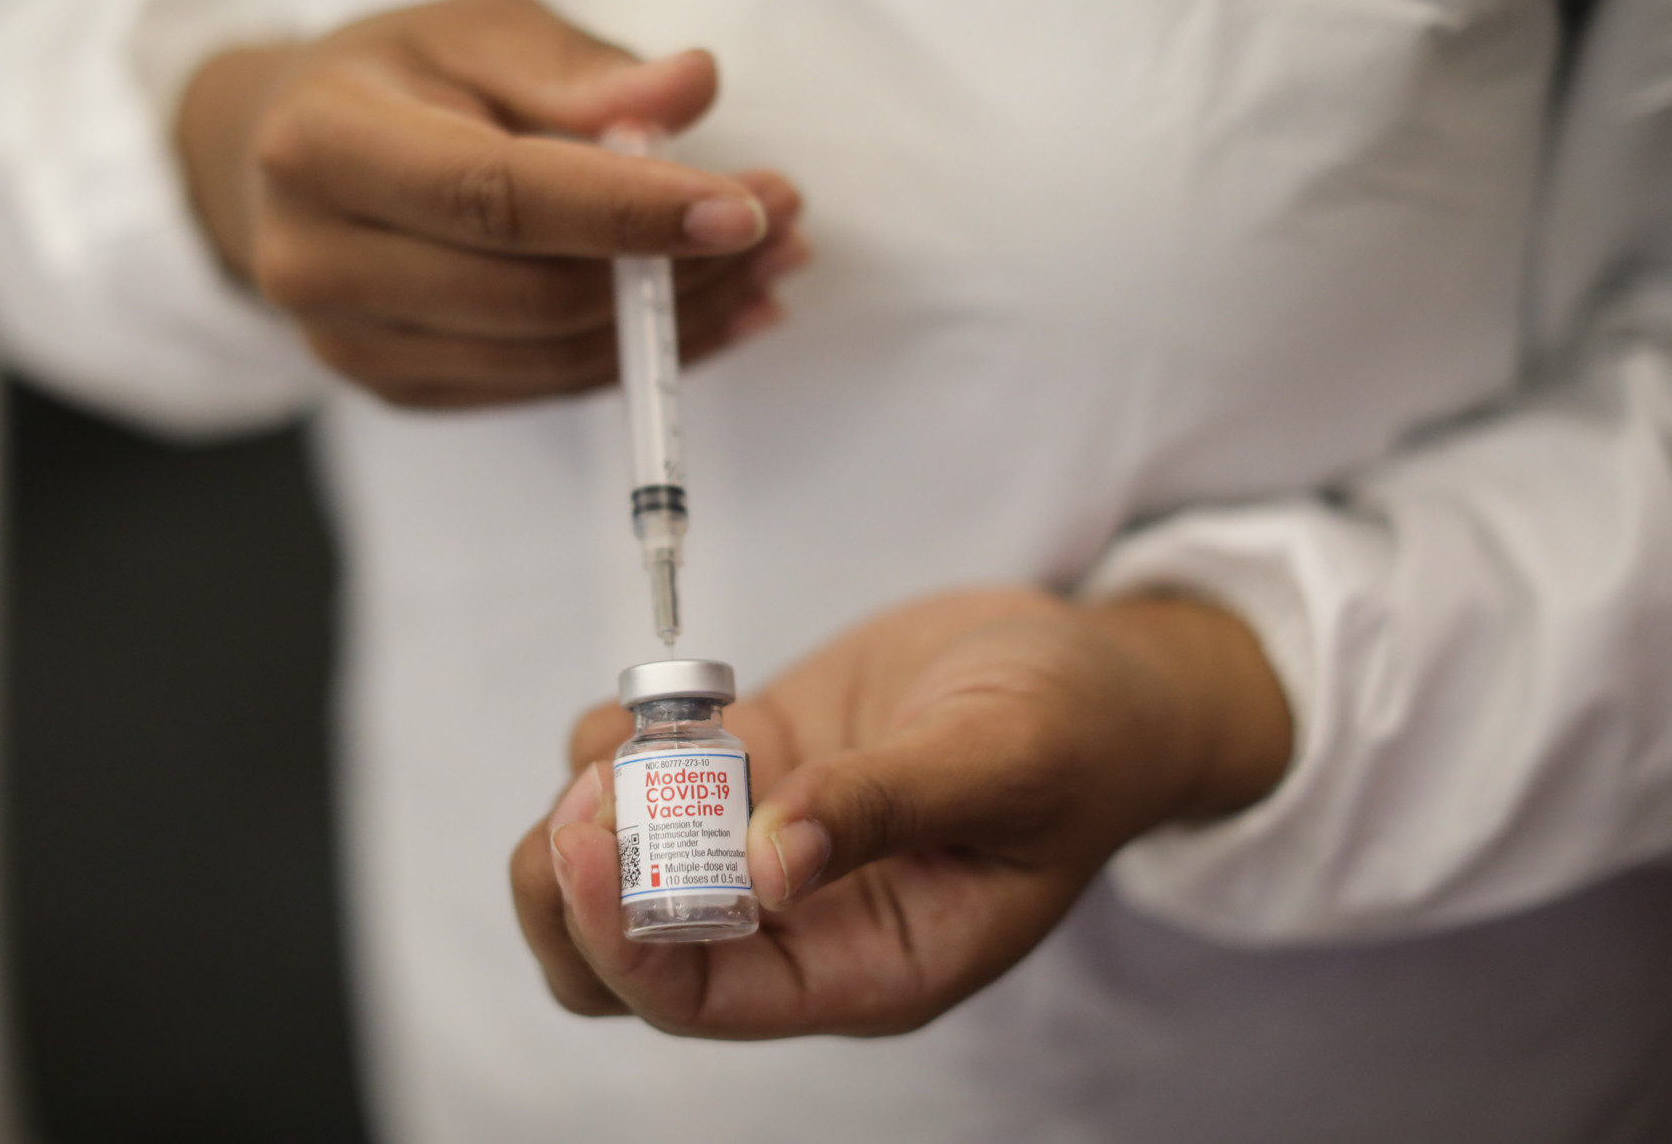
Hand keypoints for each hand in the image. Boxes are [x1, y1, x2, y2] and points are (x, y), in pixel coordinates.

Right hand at [175, 0, 807, 407]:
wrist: (282, 161)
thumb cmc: (392, 78)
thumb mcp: (475, 29)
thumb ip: (578, 67)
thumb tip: (690, 89)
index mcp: (324, 147)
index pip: (499, 198)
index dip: (630, 211)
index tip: (745, 205)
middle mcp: (319, 262)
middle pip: (534, 294)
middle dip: (680, 269)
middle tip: (781, 218)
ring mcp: (352, 345)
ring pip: (552, 357)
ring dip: (682, 322)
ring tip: (769, 263)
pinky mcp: (398, 390)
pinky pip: (546, 389)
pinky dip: (642, 359)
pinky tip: (715, 313)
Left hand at [511, 588, 1290, 1037]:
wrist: (1101, 673)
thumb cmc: (1081, 734)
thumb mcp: (1004, 760)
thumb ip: (885, 807)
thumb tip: (766, 863)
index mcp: (868, 965)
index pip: (702, 998)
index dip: (622, 938)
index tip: (586, 842)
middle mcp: (802, 925)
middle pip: (623, 964)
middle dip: (571, 888)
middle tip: (594, 785)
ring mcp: (764, 848)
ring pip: (613, 881)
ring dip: (584, 813)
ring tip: (627, 734)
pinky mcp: (753, 773)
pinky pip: (637, 791)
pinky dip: (609, 748)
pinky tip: (648, 706)